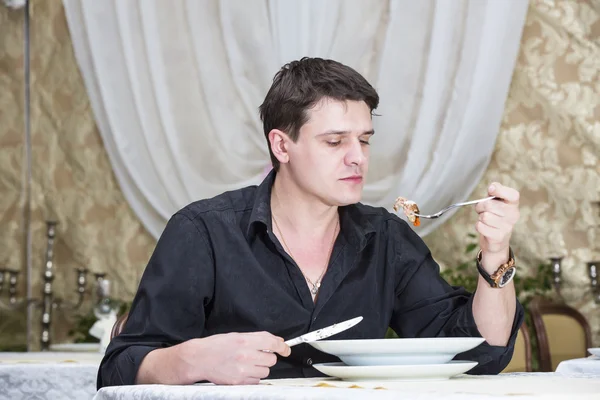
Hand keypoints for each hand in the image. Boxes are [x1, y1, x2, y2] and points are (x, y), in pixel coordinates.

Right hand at [175, 331, 290, 384]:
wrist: (199, 359)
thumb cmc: (217, 346)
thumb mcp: (238, 335)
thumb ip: (258, 337)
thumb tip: (277, 341)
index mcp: (245, 340)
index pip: (273, 344)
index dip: (283, 347)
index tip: (286, 350)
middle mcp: (245, 355)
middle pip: (271, 360)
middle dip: (266, 357)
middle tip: (256, 355)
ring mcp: (242, 370)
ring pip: (265, 372)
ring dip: (260, 368)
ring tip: (247, 363)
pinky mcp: (239, 382)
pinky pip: (256, 381)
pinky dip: (253, 377)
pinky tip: (242, 371)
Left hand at [475, 183, 519, 262]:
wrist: (497, 239)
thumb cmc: (494, 215)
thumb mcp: (495, 201)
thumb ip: (494, 191)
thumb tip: (492, 187)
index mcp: (513, 204)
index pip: (513, 195)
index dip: (500, 190)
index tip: (490, 190)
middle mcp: (513, 215)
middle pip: (489, 205)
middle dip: (481, 206)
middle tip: (482, 210)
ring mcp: (507, 227)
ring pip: (484, 216)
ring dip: (480, 217)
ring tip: (485, 219)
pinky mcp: (498, 237)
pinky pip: (480, 226)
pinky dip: (479, 226)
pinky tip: (485, 228)